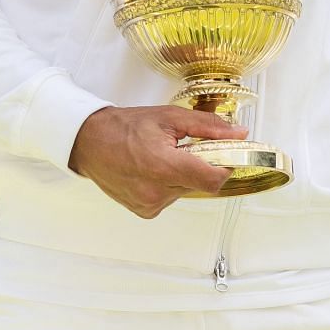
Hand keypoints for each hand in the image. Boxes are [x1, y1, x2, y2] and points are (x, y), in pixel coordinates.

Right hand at [68, 104, 247, 216]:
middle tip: (186, 147)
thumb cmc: (126, 127)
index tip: (225, 153)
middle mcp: (156, 192)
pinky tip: (153, 169)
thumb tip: (239, 134)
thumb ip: (208, 127)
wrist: (91, 143)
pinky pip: (171, 197)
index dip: (225, 166)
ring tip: (164, 156)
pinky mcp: (145, 211)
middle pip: (200, 183)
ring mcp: (150, 205)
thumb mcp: (170, 117)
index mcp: (163, 167)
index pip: (212, 180)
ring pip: (187, 190)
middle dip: (201, 165)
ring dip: (184, 174)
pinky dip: (170, 184)